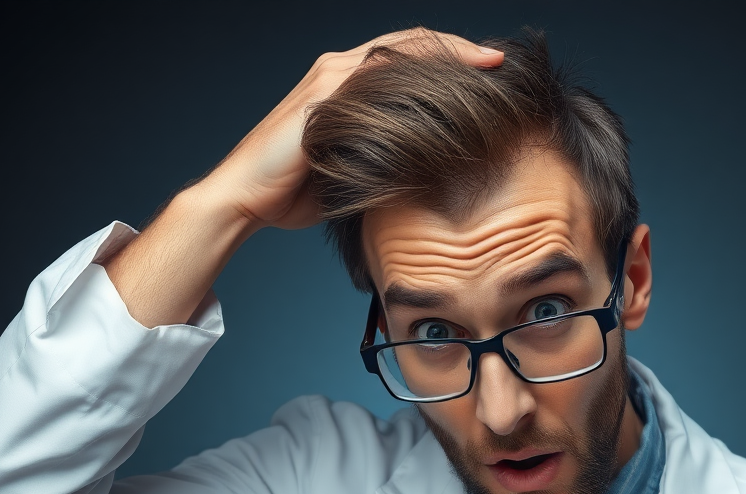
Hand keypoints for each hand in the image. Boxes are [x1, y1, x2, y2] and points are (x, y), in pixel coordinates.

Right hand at [201, 28, 504, 230]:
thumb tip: (427, 173)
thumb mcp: (350, 170)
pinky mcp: (323, 93)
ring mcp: (331, 76)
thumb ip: (382, 157)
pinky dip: (413, 76)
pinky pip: (376, 74)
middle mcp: (339, 68)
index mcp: (347, 84)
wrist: (247, 199)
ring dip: (444, 55)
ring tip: (483, 66)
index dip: (448, 61)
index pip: (406, 59)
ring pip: (398, 50)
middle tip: (497, 63)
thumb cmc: (294, 192)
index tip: (487, 76)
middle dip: (457, 49)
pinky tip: (444, 86)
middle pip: (410, 43)